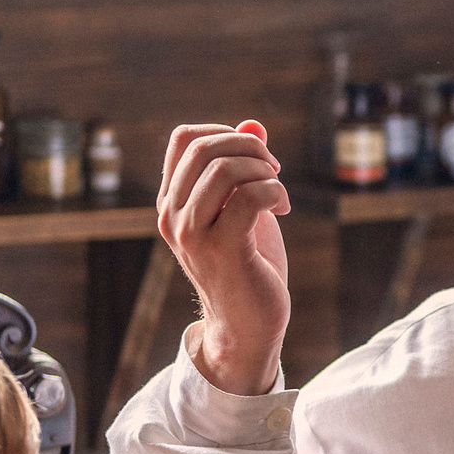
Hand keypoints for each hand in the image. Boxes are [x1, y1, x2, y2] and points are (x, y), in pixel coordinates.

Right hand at [158, 119, 290, 395]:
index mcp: (172, 203)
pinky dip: (273, 192)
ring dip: (262, 170)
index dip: (225, 132)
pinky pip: (248, 197)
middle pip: (203, 148)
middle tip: (273, 168)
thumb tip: (254, 126)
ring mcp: (194, 235)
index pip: (184, 140)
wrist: (246, 327)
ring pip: (223, 169)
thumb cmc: (247, 267)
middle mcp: (173, 217)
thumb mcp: (241, 211)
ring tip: (277, 190)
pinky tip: (281, 208)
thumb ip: (243, 170)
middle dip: (248, 146)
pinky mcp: (223, 250)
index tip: (254, 155)